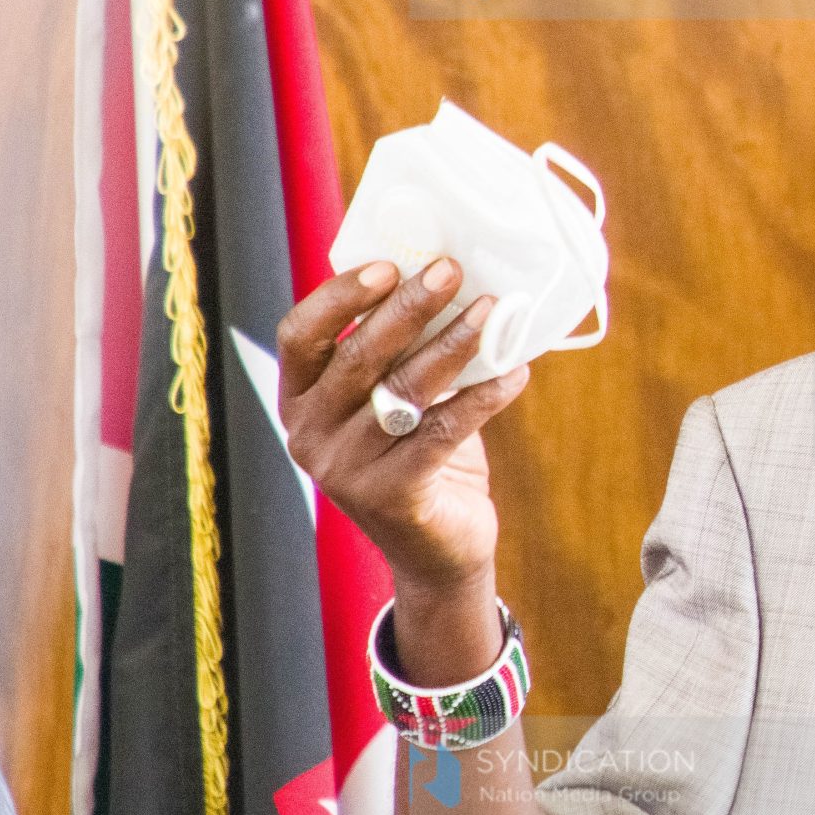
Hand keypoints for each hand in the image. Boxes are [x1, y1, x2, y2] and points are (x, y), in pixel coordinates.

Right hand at [277, 258, 530, 605]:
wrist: (438, 550)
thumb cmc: (420, 454)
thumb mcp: (395, 399)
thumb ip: (402, 351)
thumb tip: (449, 279)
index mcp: (299, 401)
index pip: (299, 336)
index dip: (340, 296)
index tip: (389, 265)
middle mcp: (309, 434)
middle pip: (358, 356)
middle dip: (409, 307)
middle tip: (452, 271)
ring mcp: (344, 470)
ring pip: (404, 390)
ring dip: (453, 343)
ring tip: (493, 310)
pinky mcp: (390, 496)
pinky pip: (443, 430)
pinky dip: (483, 395)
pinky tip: (516, 371)